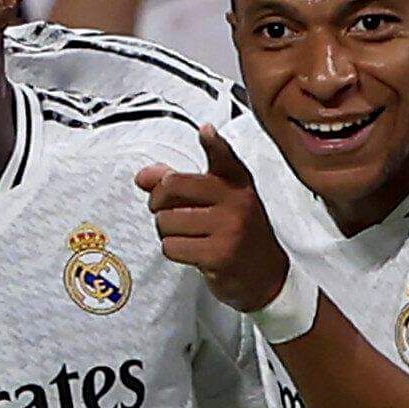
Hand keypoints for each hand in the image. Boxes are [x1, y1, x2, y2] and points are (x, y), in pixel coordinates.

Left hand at [135, 126, 292, 313]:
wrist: (265, 275)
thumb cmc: (235, 233)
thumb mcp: (217, 201)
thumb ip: (179, 183)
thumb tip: (143, 177)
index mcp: (237, 182)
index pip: (224, 157)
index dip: (213, 143)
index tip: (206, 132)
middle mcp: (236, 201)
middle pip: (172, 186)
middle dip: (158, 202)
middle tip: (166, 211)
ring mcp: (230, 228)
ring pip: (166, 220)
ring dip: (166, 231)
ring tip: (184, 235)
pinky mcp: (219, 255)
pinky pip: (171, 246)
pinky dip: (172, 250)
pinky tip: (190, 251)